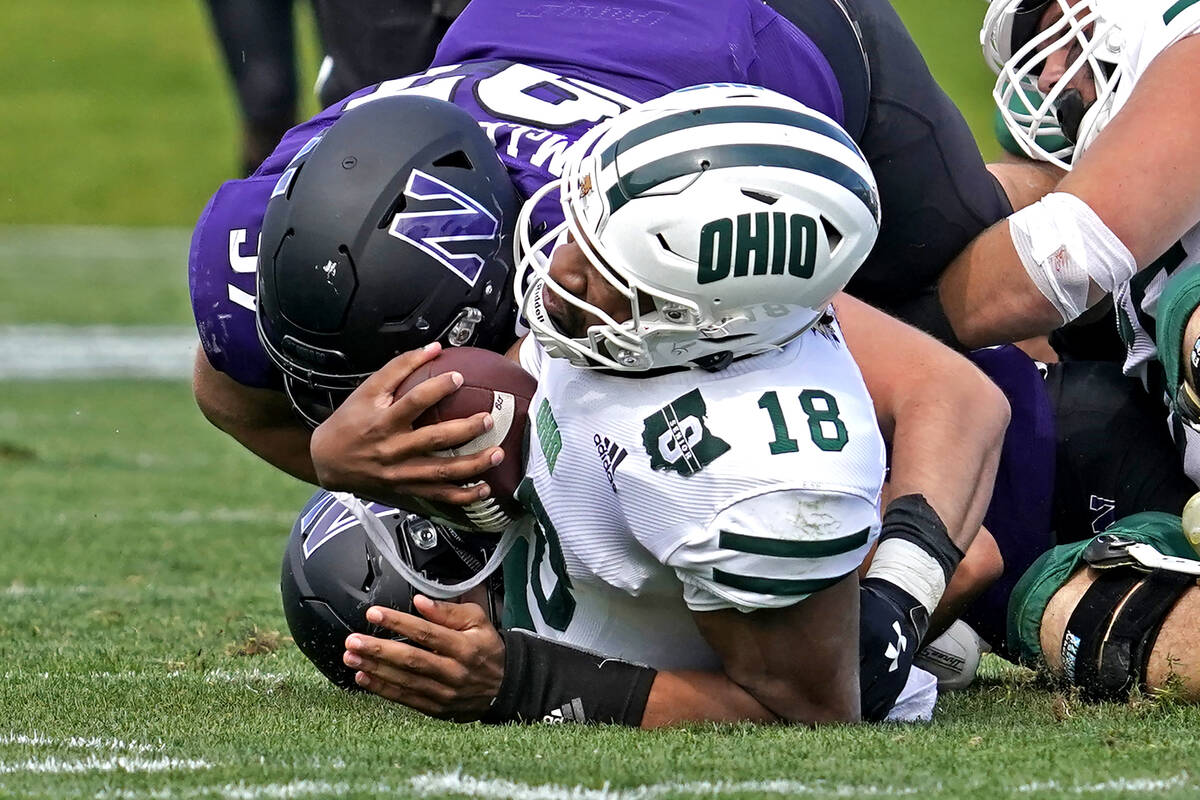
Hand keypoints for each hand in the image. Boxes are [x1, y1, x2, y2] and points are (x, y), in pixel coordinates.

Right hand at [309, 342, 502, 507]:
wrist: (327, 461)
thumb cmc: (350, 422)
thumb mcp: (368, 390)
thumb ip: (400, 368)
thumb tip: (435, 348)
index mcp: (383, 421)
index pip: (413, 402)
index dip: (437, 388)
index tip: (458, 377)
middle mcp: (393, 449)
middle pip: (434, 440)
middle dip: (465, 430)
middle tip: (488, 419)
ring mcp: (401, 473)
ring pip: (442, 473)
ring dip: (473, 465)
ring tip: (497, 454)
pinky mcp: (406, 490)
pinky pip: (439, 496)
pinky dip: (463, 496)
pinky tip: (484, 489)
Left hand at [343, 596, 504, 721]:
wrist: (505, 686)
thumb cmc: (487, 649)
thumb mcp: (478, 621)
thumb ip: (449, 611)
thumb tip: (421, 601)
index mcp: (464, 646)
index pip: (426, 633)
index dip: (398, 622)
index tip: (375, 614)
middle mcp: (453, 671)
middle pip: (411, 659)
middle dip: (378, 649)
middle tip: (354, 640)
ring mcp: (444, 692)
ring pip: (404, 681)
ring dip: (374, 668)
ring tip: (352, 657)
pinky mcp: (437, 708)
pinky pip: (406, 699)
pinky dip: (382, 689)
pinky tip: (364, 677)